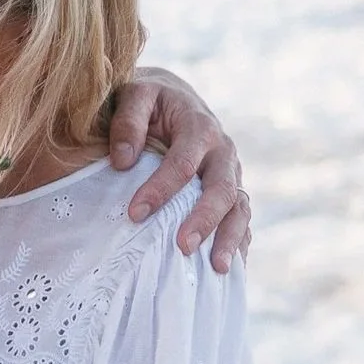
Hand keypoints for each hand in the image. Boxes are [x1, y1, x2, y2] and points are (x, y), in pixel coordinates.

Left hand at [106, 67, 250, 272]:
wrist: (172, 97)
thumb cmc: (147, 100)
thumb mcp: (134, 95)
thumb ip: (127, 122)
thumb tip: (122, 161)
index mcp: (199, 126)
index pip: (184, 162)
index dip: (161, 188)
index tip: (135, 213)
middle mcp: (222, 152)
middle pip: (221, 189)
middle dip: (204, 220)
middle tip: (182, 247)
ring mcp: (231, 173)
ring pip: (239, 207)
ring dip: (230, 238)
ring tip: (218, 268)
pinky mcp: (231, 190)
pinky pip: (241, 219)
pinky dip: (239, 242)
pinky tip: (228, 269)